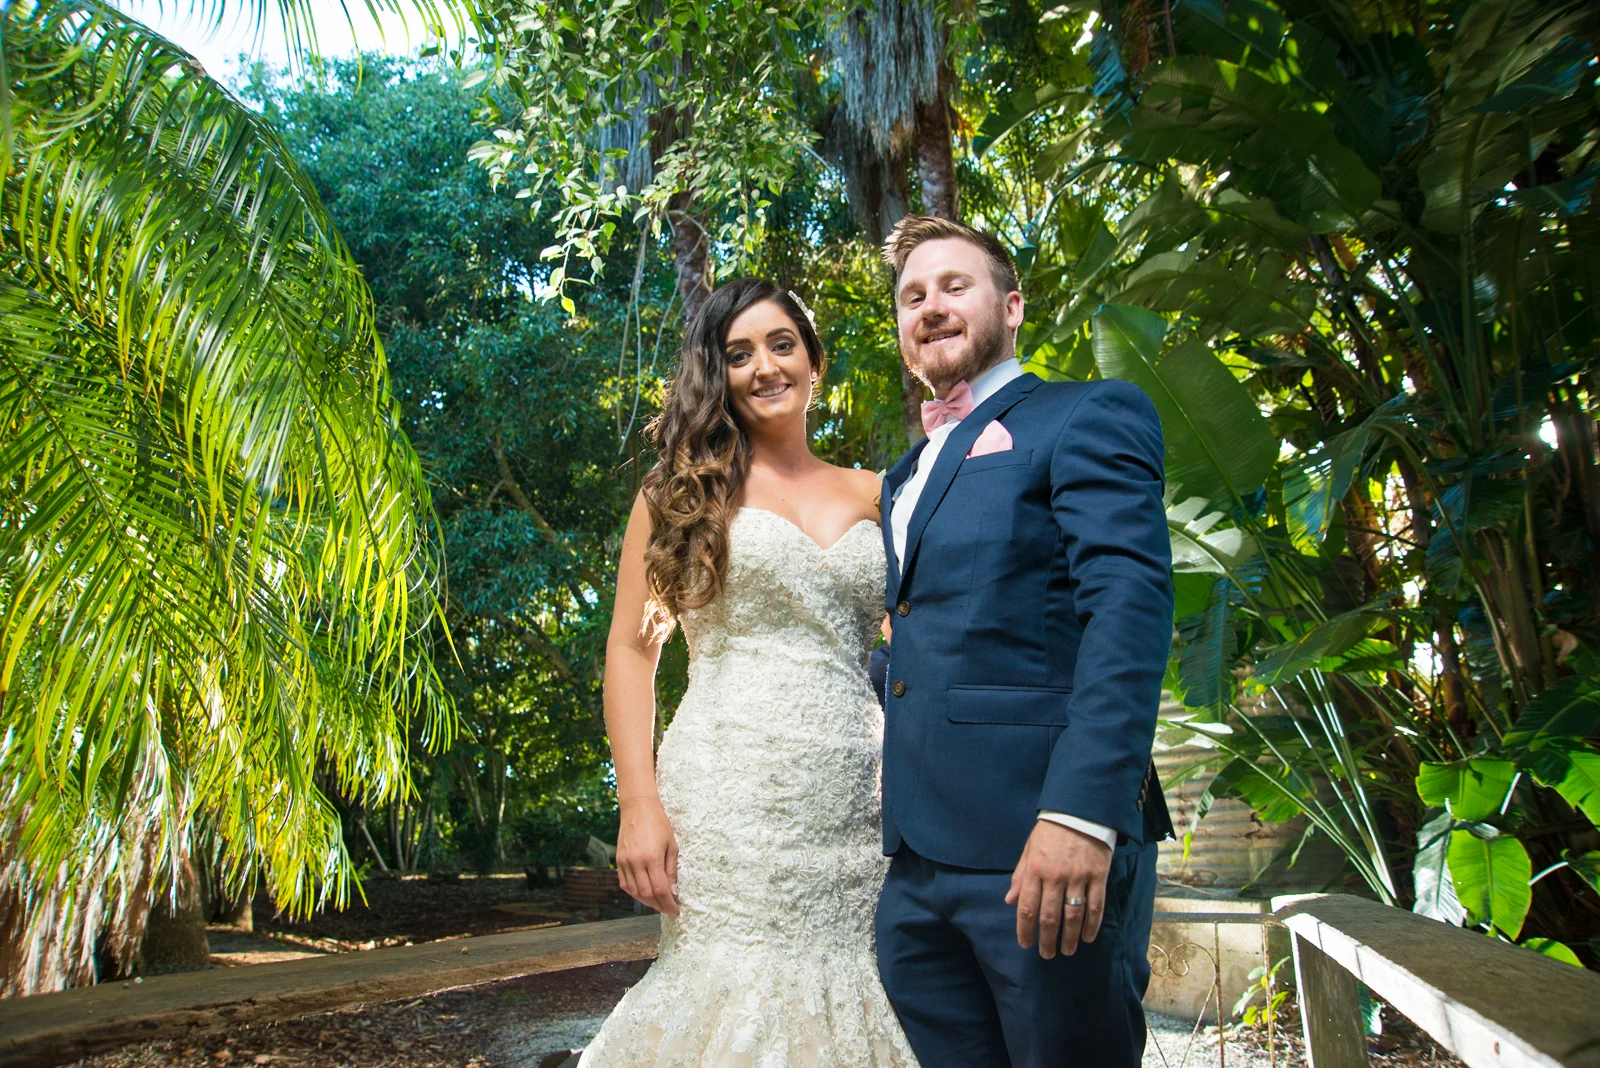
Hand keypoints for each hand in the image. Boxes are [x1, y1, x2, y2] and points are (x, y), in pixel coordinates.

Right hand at [616, 796, 678, 916]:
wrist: (638, 808)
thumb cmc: (659, 824)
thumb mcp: (671, 845)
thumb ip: (671, 870)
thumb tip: (673, 891)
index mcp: (652, 858)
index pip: (660, 890)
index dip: (668, 904)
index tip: (676, 911)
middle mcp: (636, 862)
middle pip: (646, 895)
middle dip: (659, 906)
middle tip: (668, 908)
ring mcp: (625, 862)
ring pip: (634, 892)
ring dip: (647, 902)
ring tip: (658, 903)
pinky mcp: (618, 861)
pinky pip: (625, 884)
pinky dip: (634, 893)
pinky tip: (644, 894)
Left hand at [1005, 819, 1111, 957]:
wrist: (1081, 811)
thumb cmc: (1051, 831)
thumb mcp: (1029, 849)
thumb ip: (1020, 876)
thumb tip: (1010, 901)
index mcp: (1035, 870)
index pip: (1027, 907)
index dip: (1025, 930)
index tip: (1025, 944)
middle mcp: (1055, 877)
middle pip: (1050, 917)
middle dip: (1047, 940)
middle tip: (1046, 954)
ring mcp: (1078, 878)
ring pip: (1073, 916)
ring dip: (1069, 938)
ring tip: (1067, 951)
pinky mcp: (1097, 877)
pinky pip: (1095, 907)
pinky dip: (1091, 925)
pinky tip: (1087, 938)